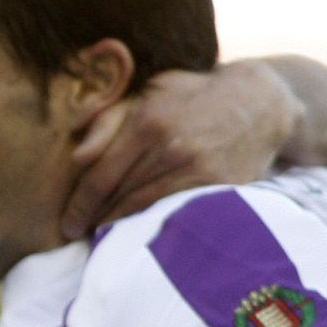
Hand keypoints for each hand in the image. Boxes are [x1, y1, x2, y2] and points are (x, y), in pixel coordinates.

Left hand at [62, 61, 299, 235]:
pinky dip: (150, 224)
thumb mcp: (150, 91)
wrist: (260, 102)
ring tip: (99, 235)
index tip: (66, 224)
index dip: (79, 205)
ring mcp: (197, 169)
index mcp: (147, 121)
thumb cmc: (193, 96)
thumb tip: (74, 144)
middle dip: (93, 219)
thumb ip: (108, 117)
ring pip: (144, 208)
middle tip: (75, 234)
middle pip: (118, 196)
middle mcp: (170, 147)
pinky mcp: (218, 186)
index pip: (101, 175)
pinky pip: (174, 212)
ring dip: (117, 226)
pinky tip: (134, 231)